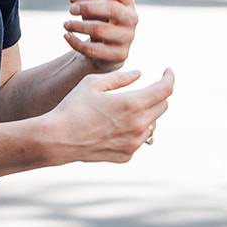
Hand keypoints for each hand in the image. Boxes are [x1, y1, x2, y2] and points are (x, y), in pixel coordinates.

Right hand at [45, 68, 174, 164]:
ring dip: (146, 113)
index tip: (167, 71)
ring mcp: (133, 143)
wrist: (57, 139)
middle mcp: (138, 125)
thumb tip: (139, 74)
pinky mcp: (126, 155)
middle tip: (145, 88)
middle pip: (162, 105)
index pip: (165, 89)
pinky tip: (115, 126)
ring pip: (152, 124)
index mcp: (133, 104)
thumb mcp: (94, 83)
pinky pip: (139, 139)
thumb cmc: (73, 107)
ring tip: (125, 108)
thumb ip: (120, 77)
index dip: (169, 77)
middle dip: (157, 94)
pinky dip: (134, 130)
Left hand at [64, 0, 138, 72]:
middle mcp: (131, 18)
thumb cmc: (98, 19)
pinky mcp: (120, 55)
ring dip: (79, 26)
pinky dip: (76, 42)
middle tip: (71, 9)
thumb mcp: (91, 3)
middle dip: (88, 7)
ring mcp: (127, 37)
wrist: (104, 49)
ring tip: (66, 24)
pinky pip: (94, 49)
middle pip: (111, 8)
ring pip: (100, 30)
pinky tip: (66, 36)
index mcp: (126, 2)